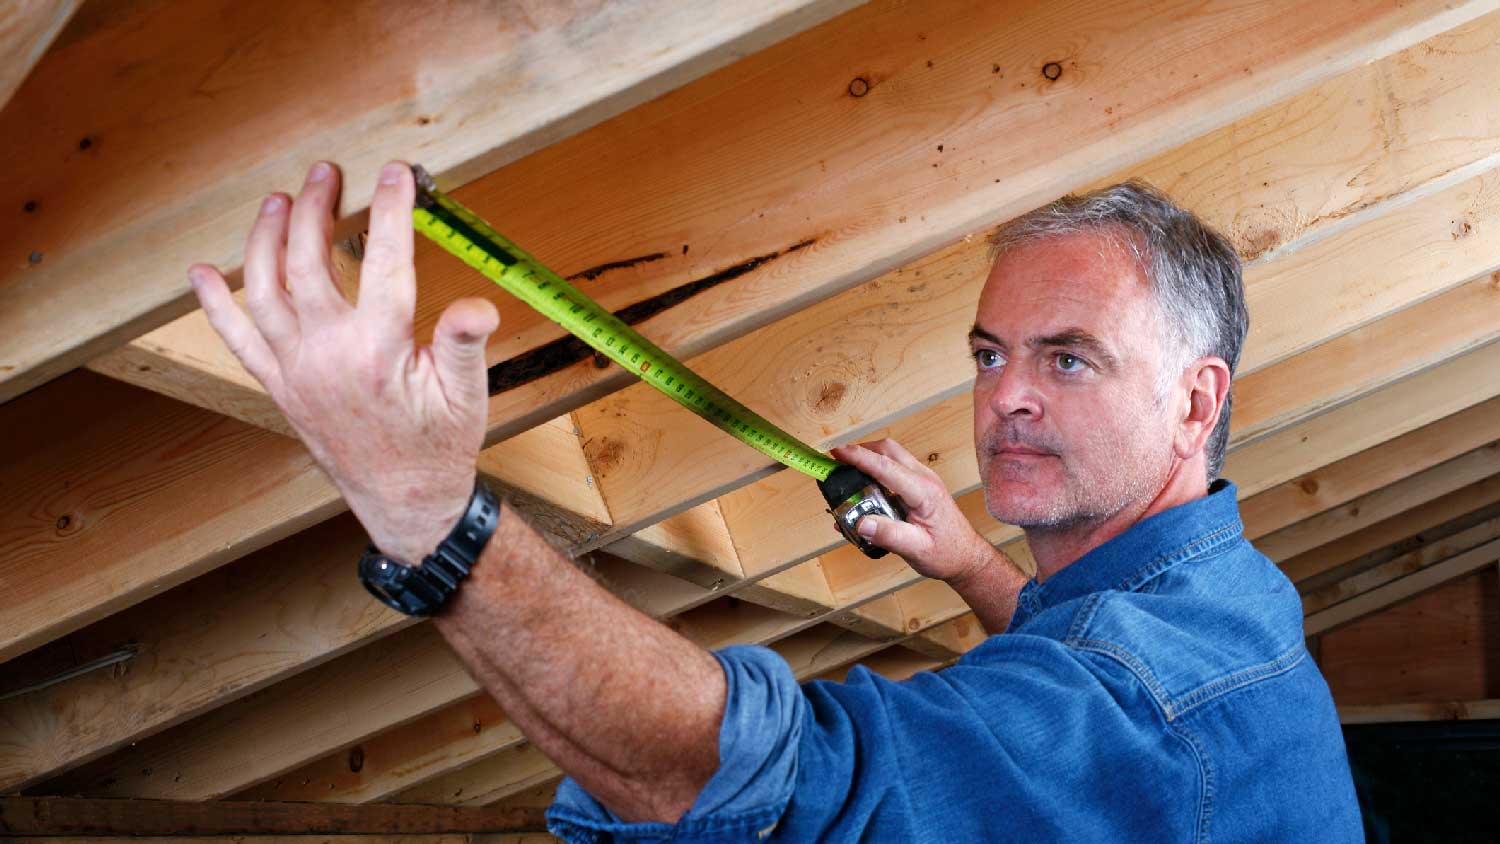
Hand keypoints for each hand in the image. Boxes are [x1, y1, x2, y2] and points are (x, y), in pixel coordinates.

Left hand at [188, 161, 499, 564]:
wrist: (404, 502)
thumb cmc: (438, 447)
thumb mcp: (468, 395)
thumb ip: (465, 344)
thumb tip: (477, 306)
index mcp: (381, 351)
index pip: (386, 262)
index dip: (390, 210)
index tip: (395, 173)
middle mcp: (329, 355)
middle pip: (308, 261)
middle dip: (314, 208)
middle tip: (324, 174)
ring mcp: (296, 370)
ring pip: (264, 289)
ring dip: (264, 238)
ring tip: (276, 201)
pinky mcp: (280, 385)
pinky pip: (237, 339)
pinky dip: (215, 304)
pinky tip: (202, 273)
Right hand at [830, 439, 999, 586]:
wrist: (967, 557)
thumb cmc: (947, 554)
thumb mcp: (917, 550)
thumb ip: (889, 535)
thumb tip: (860, 522)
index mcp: (924, 492)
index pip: (887, 467)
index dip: (859, 457)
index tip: (836, 453)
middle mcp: (924, 479)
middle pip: (888, 450)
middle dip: (860, 450)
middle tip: (836, 461)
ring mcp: (923, 480)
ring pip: (891, 456)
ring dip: (868, 458)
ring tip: (845, 473)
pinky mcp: (918, 486)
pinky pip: (894, 469)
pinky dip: (875, 470)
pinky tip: (862, 489)